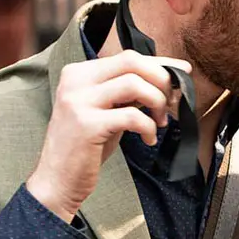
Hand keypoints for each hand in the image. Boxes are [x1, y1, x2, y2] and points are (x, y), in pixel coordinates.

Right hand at [27, 50, 190, 221]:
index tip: (182, 72)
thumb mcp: (105, 110)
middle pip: (132, 62)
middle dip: (160, 78)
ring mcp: (79, 101)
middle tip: (171, 101)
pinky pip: (132, 116)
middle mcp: (76, 81)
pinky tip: (149, 139)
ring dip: (157, 102)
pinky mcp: (87, 124)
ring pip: (134, 84)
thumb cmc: (86, 146)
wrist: (56, 181)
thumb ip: (127, 91)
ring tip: (160, 122)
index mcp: (79, 72)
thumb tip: (167, 76)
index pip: (128, 57)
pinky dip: (148, 127)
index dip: (160, 63)